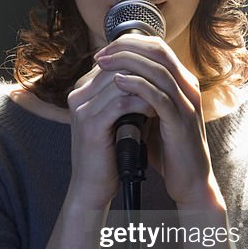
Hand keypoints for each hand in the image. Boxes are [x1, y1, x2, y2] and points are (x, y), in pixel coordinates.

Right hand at [66, 60, 156, 209]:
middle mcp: (78, 94)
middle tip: (169, 82)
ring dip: (147, 87)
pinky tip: (156, 110)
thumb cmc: (109, 152)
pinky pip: (121, 103)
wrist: (93, 187)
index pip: (114, 62)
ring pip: (121, 82)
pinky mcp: (91, 124)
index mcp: (83, 90)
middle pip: (117, 66)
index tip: (164, 75)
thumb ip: (126, 95)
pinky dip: (142, 104)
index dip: (141, 65)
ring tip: (165, 96)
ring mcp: (82, 108)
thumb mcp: (117, 117)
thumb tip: (152, 74)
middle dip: (146, 73)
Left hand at [93, 35, 223, 209]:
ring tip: (102, 64)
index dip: (129, 44)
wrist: (189, 178)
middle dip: (126, 48)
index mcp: (182, 82)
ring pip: (158, 69)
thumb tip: (112, 80)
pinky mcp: (181, 121)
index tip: (103, 52)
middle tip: (100, 55)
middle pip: (158, 51)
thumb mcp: (153, 114)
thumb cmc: (169, 147)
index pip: (157, 48)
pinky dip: (136, 86)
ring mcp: (186, 103)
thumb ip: (140, 96)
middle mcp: (188, 86)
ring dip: (127, 62)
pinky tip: (117, 83)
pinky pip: (158, 96)